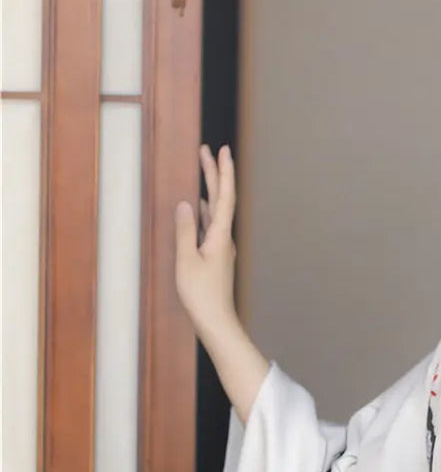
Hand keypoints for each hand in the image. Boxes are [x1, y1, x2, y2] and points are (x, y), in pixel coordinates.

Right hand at [174, 144, 237, 342]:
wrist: (216, 321)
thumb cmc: (201, 295)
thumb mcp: (187, 261)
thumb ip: (185, 231)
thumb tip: (184, 205)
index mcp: (220, 236)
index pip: (224, 196)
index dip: (223, 172)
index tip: (222, 150)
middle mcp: (224, 238)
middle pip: (220, 199)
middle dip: (213, 174)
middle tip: (207, 150)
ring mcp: (220, 247)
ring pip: (215, 211)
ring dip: (209, 190)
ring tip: (202, 170)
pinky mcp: (215, 256)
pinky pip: (210, 225)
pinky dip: (203, 211)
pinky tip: (196, 207)